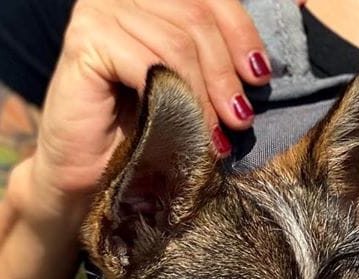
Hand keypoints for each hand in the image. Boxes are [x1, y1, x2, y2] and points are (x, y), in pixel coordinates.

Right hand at [20, 0, 271, 226]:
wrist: (90, 182)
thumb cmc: (142, 136)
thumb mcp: (189, 87)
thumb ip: (215, 57)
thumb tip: (273, 47)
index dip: (241, 32)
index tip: (260, 77)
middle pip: (197, 14)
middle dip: (225, 72)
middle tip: (239, 118)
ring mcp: (99, 10)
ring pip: (178, 41)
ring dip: (206, 94)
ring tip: (217, 136)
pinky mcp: (85, 41)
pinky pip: (149, 63)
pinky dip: (177, 99)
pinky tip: (190, 132)